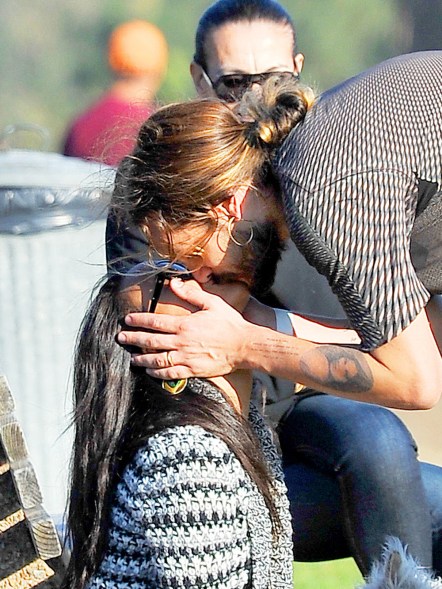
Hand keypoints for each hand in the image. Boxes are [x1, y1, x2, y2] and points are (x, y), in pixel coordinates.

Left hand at [118, 278, 250, 379]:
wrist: (244, 345)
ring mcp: (186, 358)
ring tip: (132, 358)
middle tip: (120, 338)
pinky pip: (170, 374)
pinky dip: (157, 373)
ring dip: (142, 359)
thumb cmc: (229, 323)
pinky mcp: (193, 370)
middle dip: (133, 339)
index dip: (139, 321)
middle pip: (151, 341)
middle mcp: (182, 342)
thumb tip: (173, 283)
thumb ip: (191, 294)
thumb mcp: (212, 303)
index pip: (155, 322)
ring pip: (157, 360)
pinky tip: (150, 371)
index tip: (127, 320)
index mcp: (185, 325)